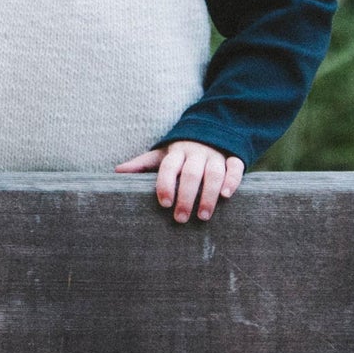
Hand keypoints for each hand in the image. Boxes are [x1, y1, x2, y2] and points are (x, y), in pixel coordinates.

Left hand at [116, 140, 243, 223]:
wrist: (209, 134)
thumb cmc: (181, 154)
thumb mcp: (162, 156)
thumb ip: (143, 164)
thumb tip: (118, 171)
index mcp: (176, 152)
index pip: (169, 167)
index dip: (166, 184)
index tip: (164, 204)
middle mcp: (196, 153)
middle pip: (191, 174)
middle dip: (186, 197)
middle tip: (180, 218)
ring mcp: (216, 156)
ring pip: (213, 173)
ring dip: (209, 195)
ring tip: (203, 216)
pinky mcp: (233, 158)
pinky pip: (235, 168)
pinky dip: (232, 181)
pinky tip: (226, 196)